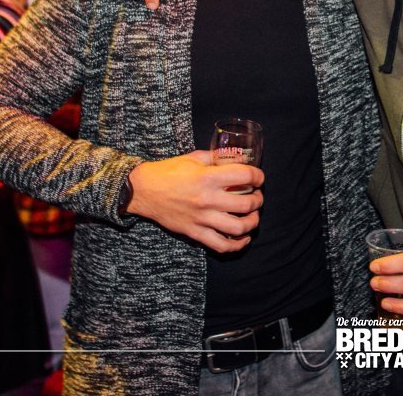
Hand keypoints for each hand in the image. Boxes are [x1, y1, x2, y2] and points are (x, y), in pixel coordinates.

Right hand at [125, 150, 263, 252]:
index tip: (259, 178)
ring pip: (238, 228)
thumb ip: (216, 158)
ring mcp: (201, 218)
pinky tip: (243, 238)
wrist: (143, 190)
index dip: (258, 176)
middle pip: (247, 204)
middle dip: (258, 200)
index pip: (245, 176)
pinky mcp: (194, 233)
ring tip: (253, 217)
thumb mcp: (193, 158)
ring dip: (252, 222)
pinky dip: (237, 245)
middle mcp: (207, 199)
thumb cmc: (169, 172)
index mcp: (208, 177)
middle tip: (257, 196)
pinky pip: (221, 245)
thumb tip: (236, 158)